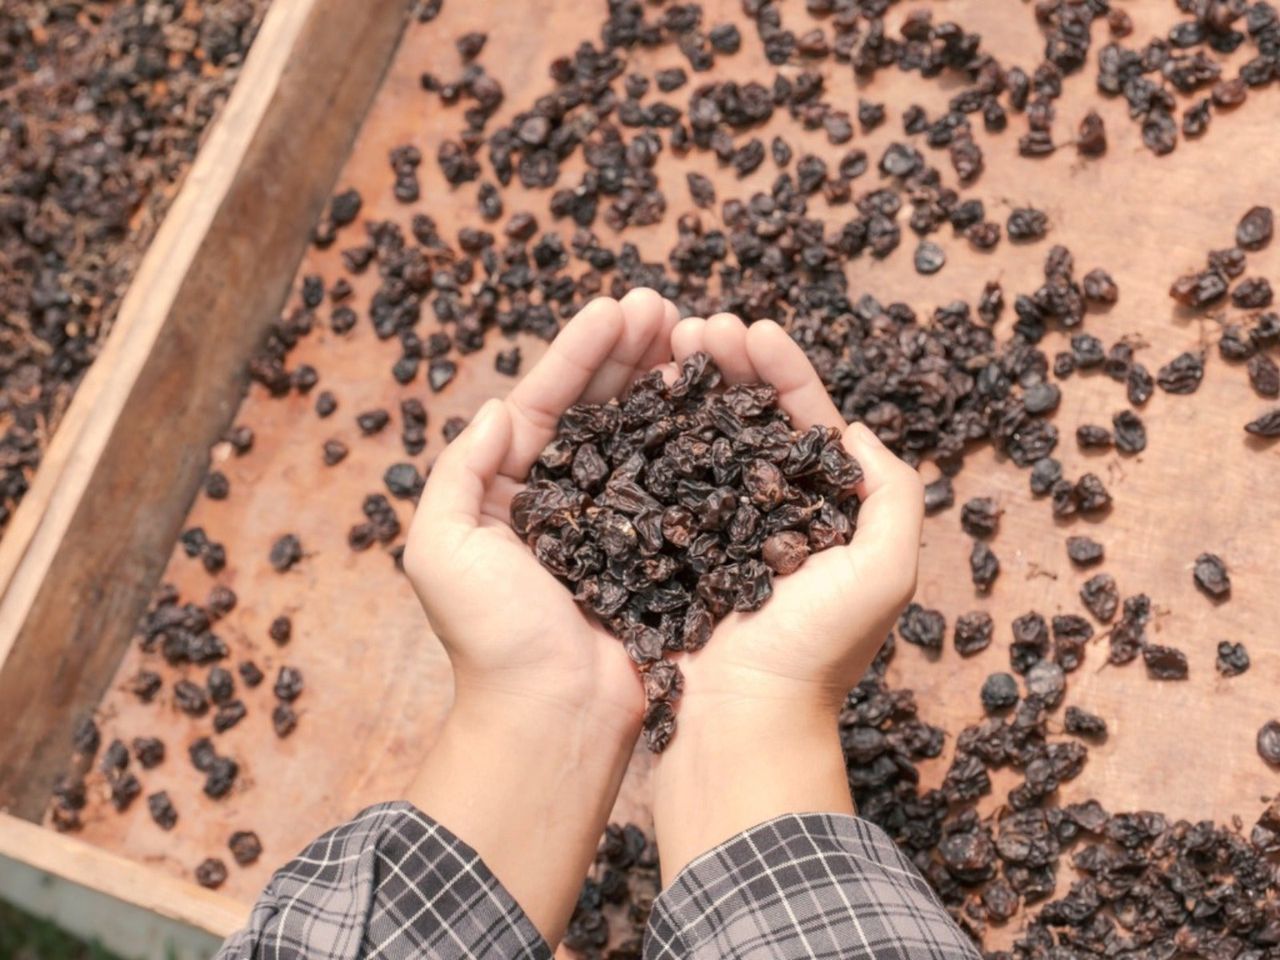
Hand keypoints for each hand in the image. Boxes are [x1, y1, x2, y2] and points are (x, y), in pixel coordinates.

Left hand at [401, 289, 678, 944]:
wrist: (553, 719)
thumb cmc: (492, 641)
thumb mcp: (443, 550)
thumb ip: (459, 473)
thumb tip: (497, 408)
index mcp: (508, 492)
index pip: (544, 402)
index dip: (579, 352)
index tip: (616, 307)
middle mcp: (562, 500)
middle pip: (598, 408)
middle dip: (629, 353)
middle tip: (666, 308)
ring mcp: (614, 525)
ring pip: (642, 435)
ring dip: (664, 383)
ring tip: (695, 335)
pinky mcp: (656, 552)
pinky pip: (677, 483)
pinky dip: (694, 440)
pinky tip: (716, 402)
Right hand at [652, 312, 924, 879]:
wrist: (739, 721)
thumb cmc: (814, 651)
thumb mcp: (885, 570)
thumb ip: (892, 493)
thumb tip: (856, 433)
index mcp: (825, 512)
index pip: (806, 421)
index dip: (781, 370)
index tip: (751, 327)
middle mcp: (772, 515)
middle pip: (749, 420)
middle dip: (728, 366)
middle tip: (696, 326)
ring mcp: (717, 530)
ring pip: (701, 441)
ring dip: (688, 390)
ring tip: (664, 347)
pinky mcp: (671, 550)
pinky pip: (661, 482)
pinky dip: (650, 439)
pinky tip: (634, 403)